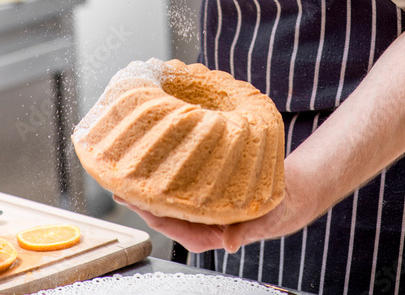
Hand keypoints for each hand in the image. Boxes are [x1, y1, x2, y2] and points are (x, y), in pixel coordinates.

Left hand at [114, 160, 320, 254]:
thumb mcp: (263, 221)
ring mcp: (197, 206)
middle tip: (118, 178)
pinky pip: (179, 183)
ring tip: (128, 167)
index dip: (149, 211)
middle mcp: (197, 221)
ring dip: (148, 184)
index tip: (131, 198)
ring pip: (166, 196)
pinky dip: (166, 172)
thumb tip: (231, 244)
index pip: (170, 223)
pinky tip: (155, 160)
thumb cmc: (273, 212)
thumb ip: (245, 231)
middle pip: (161, 210)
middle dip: (139, 197)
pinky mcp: (202, 190)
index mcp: (206, 233)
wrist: (286, 197)